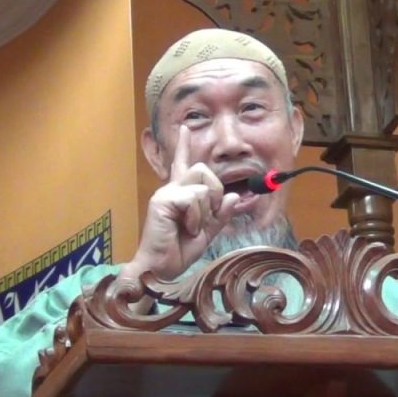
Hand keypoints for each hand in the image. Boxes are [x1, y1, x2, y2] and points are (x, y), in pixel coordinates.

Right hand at [119, 125, 240, 282]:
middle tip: (207, 216)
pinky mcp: (162, 200)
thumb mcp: (208, 231)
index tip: (185, 128)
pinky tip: (186, 229)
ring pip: (202, 186)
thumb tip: (236, 197)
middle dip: (215, 192)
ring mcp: (166, 193)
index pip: (184, 164)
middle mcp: (172, 189)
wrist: (162, 269)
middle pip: (203, 169)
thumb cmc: (180, 251)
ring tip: (192, 228)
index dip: (185, 146)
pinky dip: (196, 218)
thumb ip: (222, 214)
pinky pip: (193, 199)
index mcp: (181, 194)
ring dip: (205, 212)